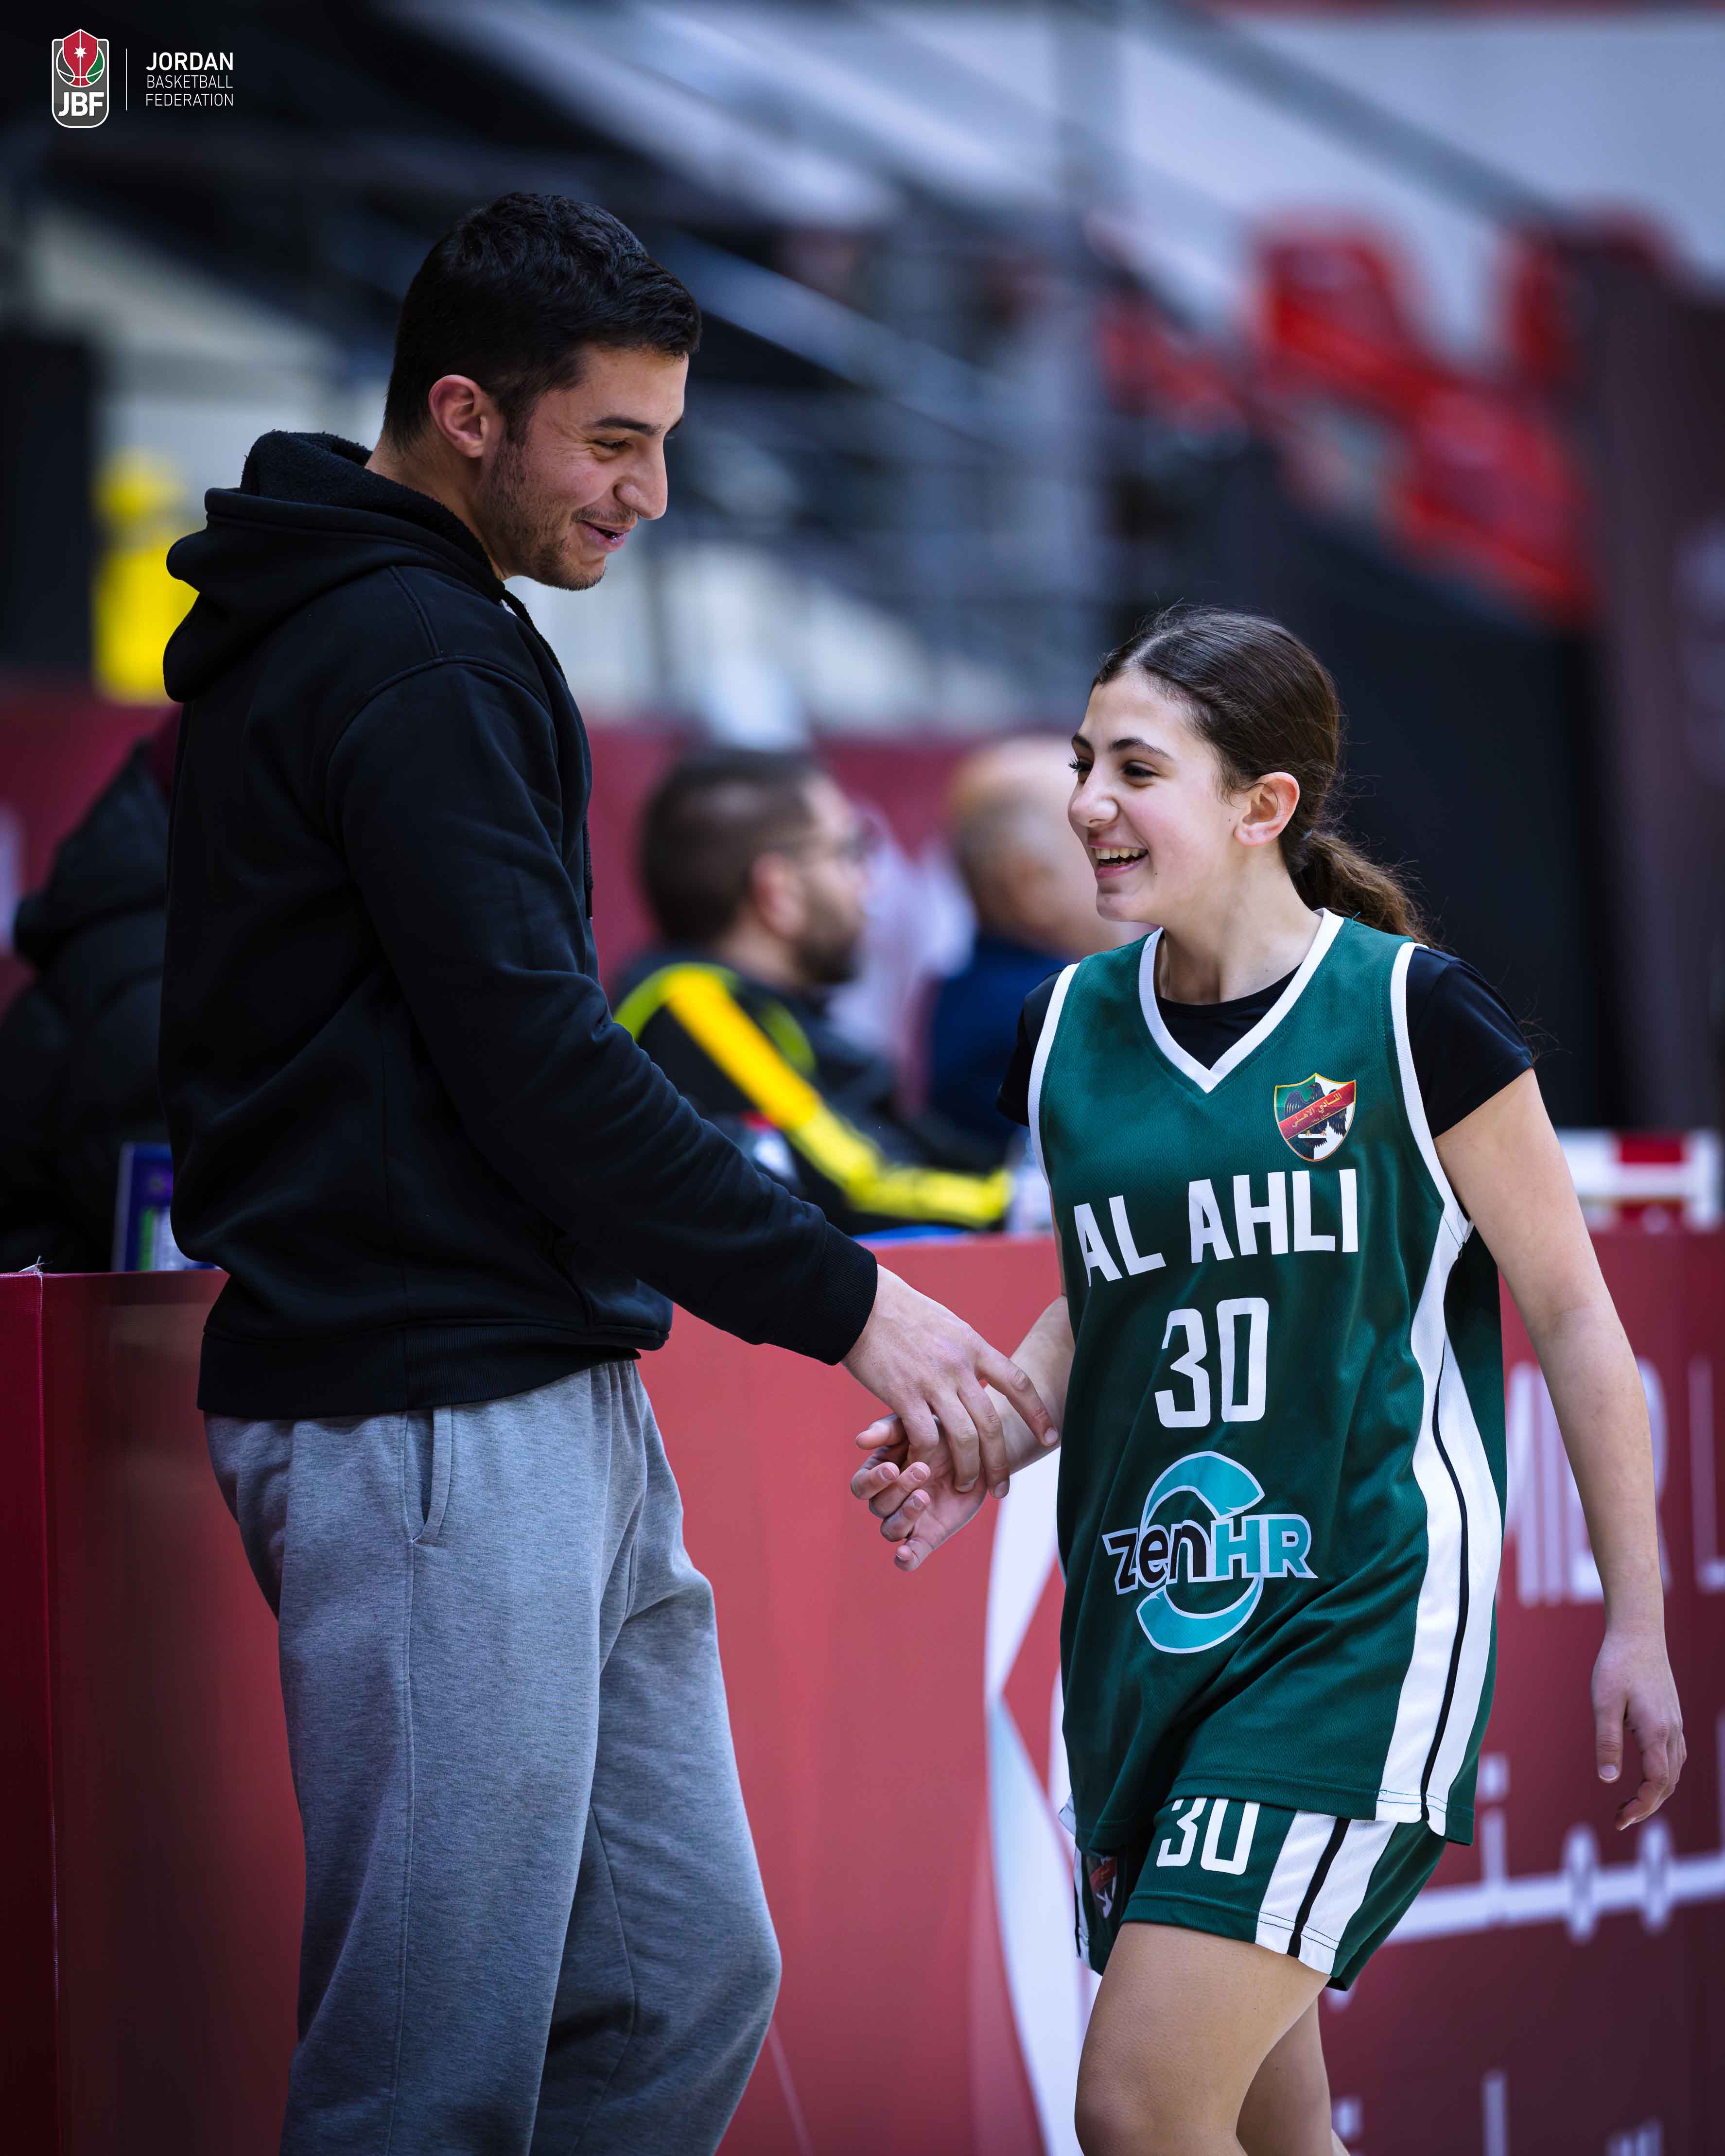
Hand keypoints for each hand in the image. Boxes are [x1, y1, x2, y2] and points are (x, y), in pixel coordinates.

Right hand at [842, 1265, 1056, 1494]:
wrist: (860, 1302)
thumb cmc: (900, 1312)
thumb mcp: (947, 1325)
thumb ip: (966, 1351)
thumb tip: (982, 1370)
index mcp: (973, 1345)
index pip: (1018, 1382)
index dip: (1037, 1413)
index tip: (1051, 1437)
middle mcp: (959, 1365)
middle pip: (992, 1422)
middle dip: (1000, 1461)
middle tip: (1003, 1488)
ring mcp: (932, 1380)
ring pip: (964, 1437)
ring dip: (969, 1469)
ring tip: (966, 1486)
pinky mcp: (903, 1394)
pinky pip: (925, 1437)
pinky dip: (928, 1459)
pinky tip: (925, 1470)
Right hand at [851, 1415, 989, 1571]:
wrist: (979, 1452)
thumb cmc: (941, 1433)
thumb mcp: (916, 1425)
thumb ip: (888, 1430)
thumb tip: (860, 1440)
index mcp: (880, 1474)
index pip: (861, 1486)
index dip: (873, 1480)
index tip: (892, 1467)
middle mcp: (890, 1500)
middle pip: (878, 1506)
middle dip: (899, 1489)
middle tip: (924, 1469)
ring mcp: (909, 1520)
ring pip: (891, 1530)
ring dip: (905, 1515)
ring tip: (925, 1496)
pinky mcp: (928, 1537)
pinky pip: (911, 1555)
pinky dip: (906, 1558)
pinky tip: (906, 1555)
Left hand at [1591, 1623, 1683, 1829]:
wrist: (1638, 1634)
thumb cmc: (1616, 1665)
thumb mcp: (1604, 1702)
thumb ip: (1607, 1741)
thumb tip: (1608, 1779)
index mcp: (1656, 1732)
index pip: (1657, 1783)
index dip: (1641, 1806)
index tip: (1620, 1820)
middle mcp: (1672, 1732)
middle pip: (1667, 1783)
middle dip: (1647, 1806)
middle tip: (1620, 1819)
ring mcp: (1675, 1724)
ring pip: (1673, 1771)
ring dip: (1656, 1793)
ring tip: (1629, 1804)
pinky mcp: (1671, 1717)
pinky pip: (1674, 1756)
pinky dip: (1663, 1775)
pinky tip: (1648, 1776)